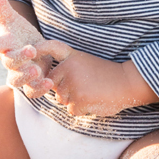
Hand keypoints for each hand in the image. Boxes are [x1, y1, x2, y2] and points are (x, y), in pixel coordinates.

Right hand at [0, 0, 55, 98]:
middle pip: (10, 62)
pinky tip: (50, 83)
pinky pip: (32, 90)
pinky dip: (40, 89)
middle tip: (30, 51)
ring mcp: (20, 73)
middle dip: (19, 58)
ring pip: (18, 80)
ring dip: (27, 77)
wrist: (28, 50)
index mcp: (6, 44)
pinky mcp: (31, 82)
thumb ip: (2, 8)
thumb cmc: (18, 34)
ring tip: (37, 71)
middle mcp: (11, 60)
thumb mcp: (12, 20)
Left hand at [44, 48, 158, 117]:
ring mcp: (73, 84)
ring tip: (91, 92)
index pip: (52, 48)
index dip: (40, 49)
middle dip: (66, 91)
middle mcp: (69, 68)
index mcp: (71, 57)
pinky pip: (72, 110)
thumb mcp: (86, 63)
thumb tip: (51, 85)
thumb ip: (68, 70)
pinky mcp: (79, 99)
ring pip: (63, 100)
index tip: (32, 50)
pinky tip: (94, 100)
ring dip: (75, 101)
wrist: (126, 82)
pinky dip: (82, 109)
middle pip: (54, 86)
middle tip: (86, 86)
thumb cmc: (106, 75)